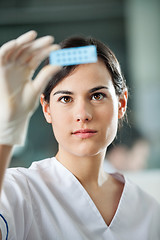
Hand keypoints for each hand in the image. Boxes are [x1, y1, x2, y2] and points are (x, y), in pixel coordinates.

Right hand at [0, 30, 60, 144]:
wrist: (15, 116)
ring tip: (34, 36)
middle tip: (49, 39)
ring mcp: (9, 67)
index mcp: (27, 71)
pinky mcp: (1, 70)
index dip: (45, 51)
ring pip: (16, 50)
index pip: (36, 57)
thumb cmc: (26, 104)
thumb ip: (46, 75)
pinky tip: (17, 43)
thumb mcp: (38, 87)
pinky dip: (7, 48)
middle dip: (37, 44)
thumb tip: (60, 64)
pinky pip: (2, 56)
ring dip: (23, 42)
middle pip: (28, 51)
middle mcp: (18, 67)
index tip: (56, 48)